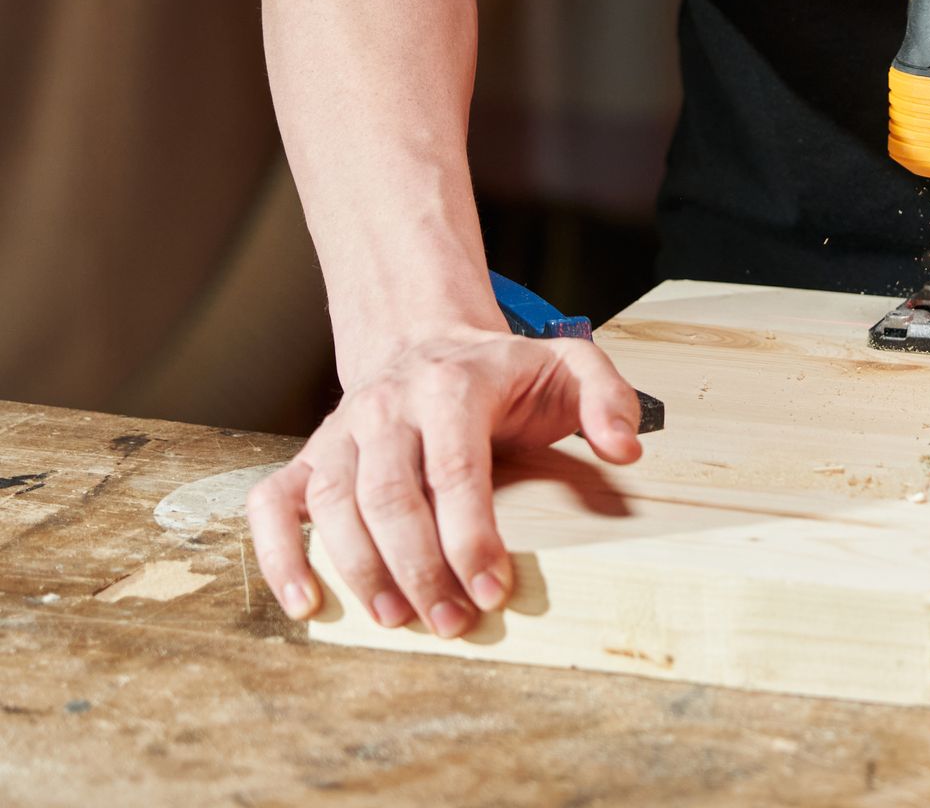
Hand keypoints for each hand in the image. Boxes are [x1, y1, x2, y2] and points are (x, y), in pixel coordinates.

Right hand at [247, 325, 641, 635]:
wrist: (426, 338)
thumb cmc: (505, 371)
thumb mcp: (569, 366)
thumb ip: (607, 399)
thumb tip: (626, 450)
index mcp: (453, 387)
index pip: (456, 470)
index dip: (471, 536)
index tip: (491, 590)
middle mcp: (387, 406)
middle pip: (390, 496)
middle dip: (419, 567)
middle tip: (451, 621)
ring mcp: (342, 431)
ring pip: (334, 505)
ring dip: (361, 571)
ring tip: (399, 620)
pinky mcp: (311, 456)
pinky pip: (274, 503)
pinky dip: (279, 554)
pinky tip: (306, 604)